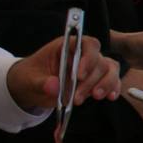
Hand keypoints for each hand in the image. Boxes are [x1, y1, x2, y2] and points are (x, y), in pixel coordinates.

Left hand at [6, 35, 120, 109]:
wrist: (32, 88)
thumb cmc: (30, 77)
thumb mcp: (29, 80)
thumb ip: (41, 83)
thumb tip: (54, 87)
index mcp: (66, 46)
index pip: (86, 44)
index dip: (88, 57)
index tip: (80, 75)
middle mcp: (83, 54)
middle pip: (99, 61)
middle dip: (91, 80)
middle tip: (78, 97)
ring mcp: (92, 67)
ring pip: (110, 70)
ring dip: (105, 84)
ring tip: (94, 97)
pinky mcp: (97, 80)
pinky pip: (112, 80)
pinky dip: (113, 88)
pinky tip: (110, 97)